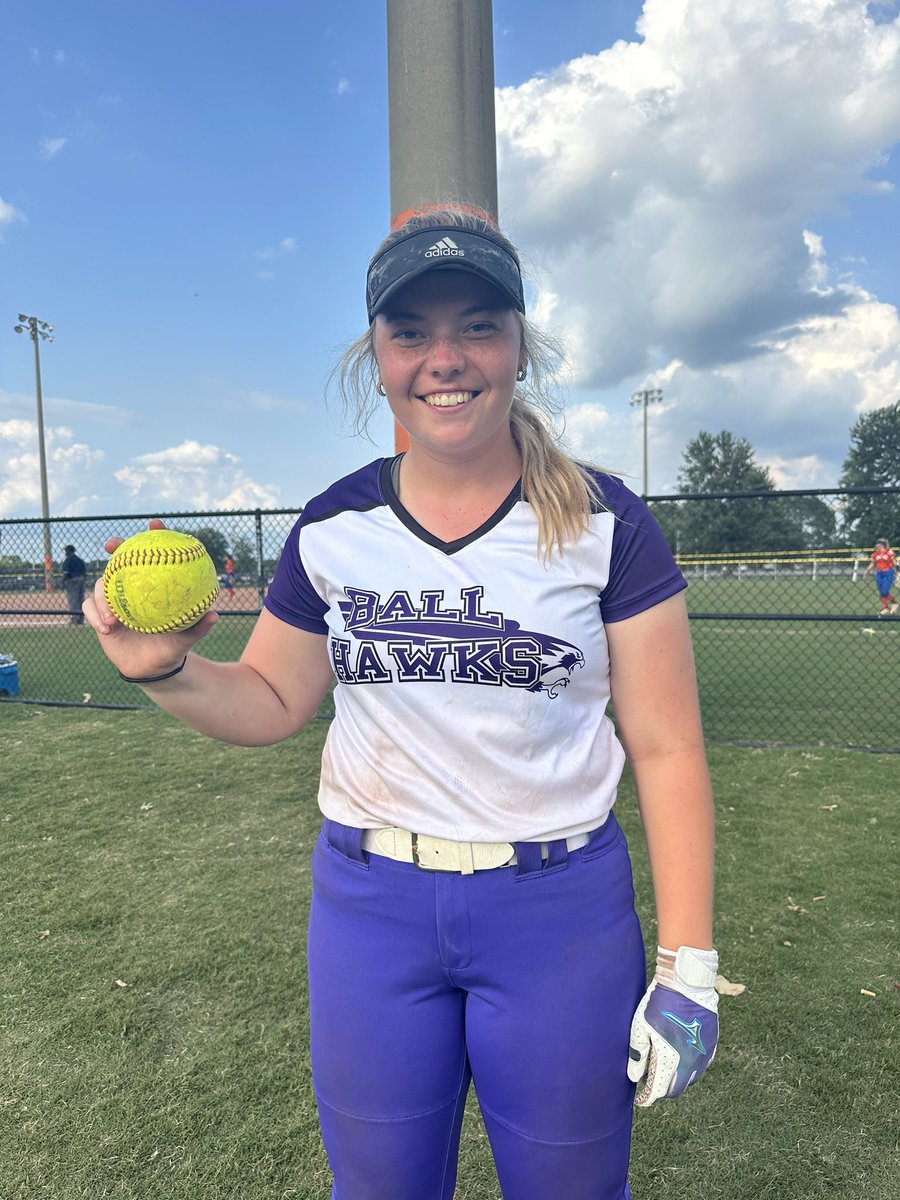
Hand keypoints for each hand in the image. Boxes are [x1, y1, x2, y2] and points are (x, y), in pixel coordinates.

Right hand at [82, 519, 217, 679]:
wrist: (152, 668)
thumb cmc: (172, 648)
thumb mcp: (186, 639)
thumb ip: (198, 628)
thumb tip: (214, 615)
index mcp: (154, 587)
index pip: (155, 554)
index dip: (155, 535)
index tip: (155, 524)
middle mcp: (133, 589)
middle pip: (121, 560)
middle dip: (116, 546)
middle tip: (113, 545)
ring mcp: (114, 600)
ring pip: (101, 585)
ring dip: (103, 597)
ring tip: (113, 617)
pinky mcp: (99, 613)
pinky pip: (90, 608)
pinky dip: (95, 615)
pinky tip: (106, 628)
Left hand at [628, 946, 718, 1107]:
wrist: (687, 983)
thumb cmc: (659, 1003)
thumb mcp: (641, 1026)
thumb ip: (638, 1054)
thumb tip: (634, 1076)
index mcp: (671, 1059)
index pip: (659, 1090)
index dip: (648, 1098)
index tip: (639, 1099)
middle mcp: (691, 1062)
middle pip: (676, 1089)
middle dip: (662, 1091)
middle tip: (650, 1082)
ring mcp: (704, 1054)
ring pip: (690, 1079)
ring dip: (677, 1080)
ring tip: (663, 1069)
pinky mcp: (712, 1045)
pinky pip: (701, 1066)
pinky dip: (689, 1069)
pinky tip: (680, 1059)